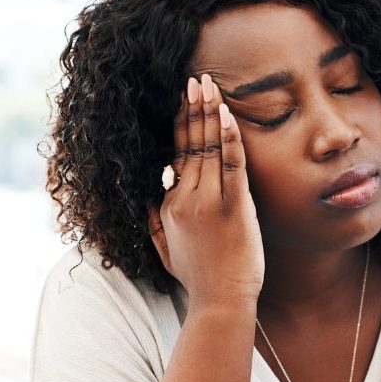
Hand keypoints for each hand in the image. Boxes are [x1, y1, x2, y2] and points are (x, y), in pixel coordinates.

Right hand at [148, 74, 263, 309]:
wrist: (220, 302)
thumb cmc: (199, 279)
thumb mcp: (165, 249)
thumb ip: (153, 221)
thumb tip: (146, 198)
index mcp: (170, 205)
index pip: (176, 155)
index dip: (180, 126)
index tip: (182, 101)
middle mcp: (185, 198)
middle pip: (189, 144)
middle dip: (192, 108)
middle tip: (194, 79)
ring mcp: (209, 202)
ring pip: (207, 147)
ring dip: (208, 112)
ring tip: (207, 84)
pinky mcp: (233, 207)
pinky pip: (230, 164)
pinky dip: (229, 136)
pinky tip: (227, 114)